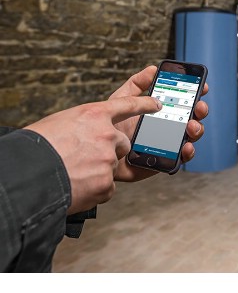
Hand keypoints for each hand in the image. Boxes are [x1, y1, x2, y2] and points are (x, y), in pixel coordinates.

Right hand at [25, 96, 160, 214]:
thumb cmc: (36, 148)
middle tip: (85, 157)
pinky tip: (76, 186)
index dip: (145, 104)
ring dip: (98, 170)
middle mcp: (106, 134)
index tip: (157, 104)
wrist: (26, 177)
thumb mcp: (59, 124)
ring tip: (72, 173)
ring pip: (113, 165)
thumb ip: (83, 127)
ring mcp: (109, 158)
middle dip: (110, 150)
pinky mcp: (107, 181)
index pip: (127, 104)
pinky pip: (107, 186)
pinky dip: (94, 189)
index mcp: (92, 114)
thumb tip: (90, 137)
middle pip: (123, 142)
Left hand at [110, 65, 208, 181]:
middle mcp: (168, 127)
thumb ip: (136, 85)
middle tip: (198, 107)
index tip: (202, 87)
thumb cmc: (110, 127)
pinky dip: (187, 152)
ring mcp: (168, 144)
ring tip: (191, 126)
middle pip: (192, 117)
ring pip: (190, 137)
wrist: (100, 151)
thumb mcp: (121, 101)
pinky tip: (185, 146)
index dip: (195, 93)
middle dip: (200, 110)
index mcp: (160, 111)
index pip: (183, 101)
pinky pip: (181, 158)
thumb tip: (152, 69)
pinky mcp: (164, 161)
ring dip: (197, 129)